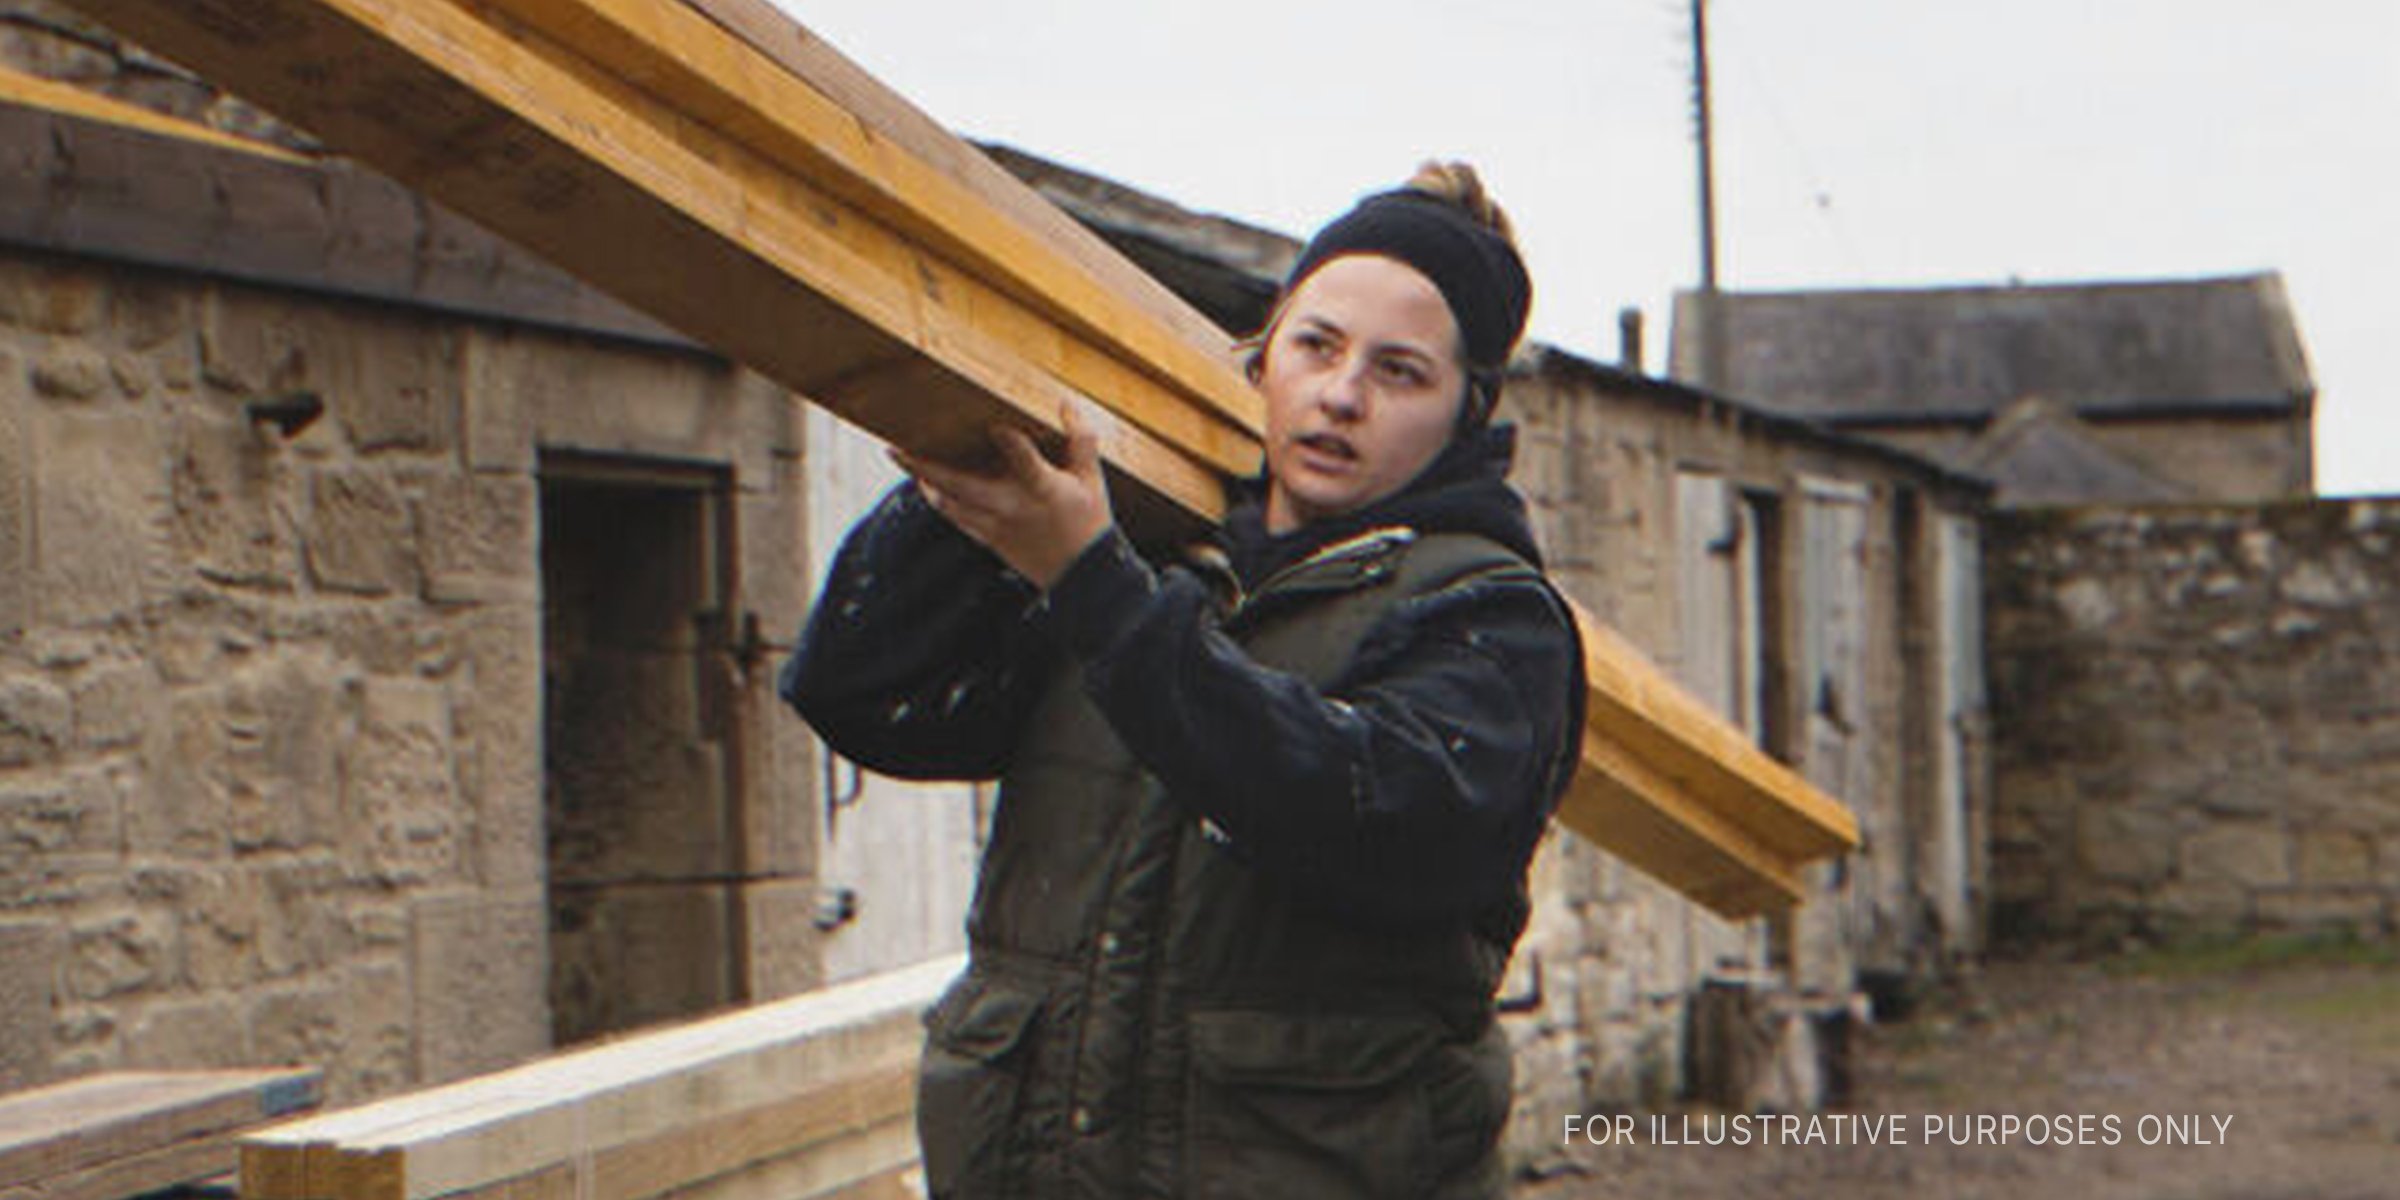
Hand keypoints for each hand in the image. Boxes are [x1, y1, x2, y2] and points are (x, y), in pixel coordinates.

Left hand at [892, 402, 1114, 589]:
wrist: (1083, 577)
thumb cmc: (1089, 523)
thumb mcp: (1092, 480)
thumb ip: (1080, 440)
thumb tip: (1065, 403)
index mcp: (1043, 489)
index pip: (1023, 460)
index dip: (1009, 440)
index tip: (994, 421)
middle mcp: (1013, 507)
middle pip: (962, 485)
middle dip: (927, 466)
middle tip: (896, 448)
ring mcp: (997, 526)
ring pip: (950, 504)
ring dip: (924, 481)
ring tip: (902, 457)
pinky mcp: (990, 539)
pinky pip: (956, 518)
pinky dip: (939, 500)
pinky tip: (926, 483)